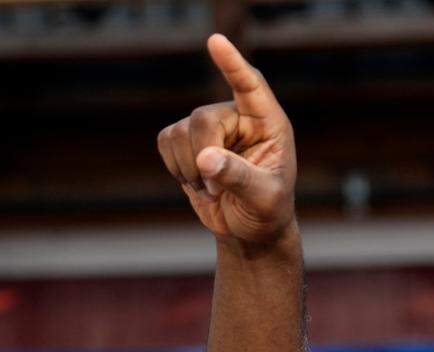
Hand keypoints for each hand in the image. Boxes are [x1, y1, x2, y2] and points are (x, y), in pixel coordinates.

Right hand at [157, 34, 296, 244]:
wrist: (249, 227)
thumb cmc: (267, 210)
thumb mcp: (264, 198)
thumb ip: (240, 177)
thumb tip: (206, 158)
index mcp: (268, 123)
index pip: (251, 86)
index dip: (233, 64)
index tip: (215, 41)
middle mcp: (239, 117)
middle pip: (203, 118)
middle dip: (203, 156)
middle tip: (217, 189)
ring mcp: (211, 125)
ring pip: (180, 131)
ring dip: (189, 168)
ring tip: (214, 189)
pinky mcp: (186, 139)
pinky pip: (165, 141)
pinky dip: (175, 167)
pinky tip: (197, 182)